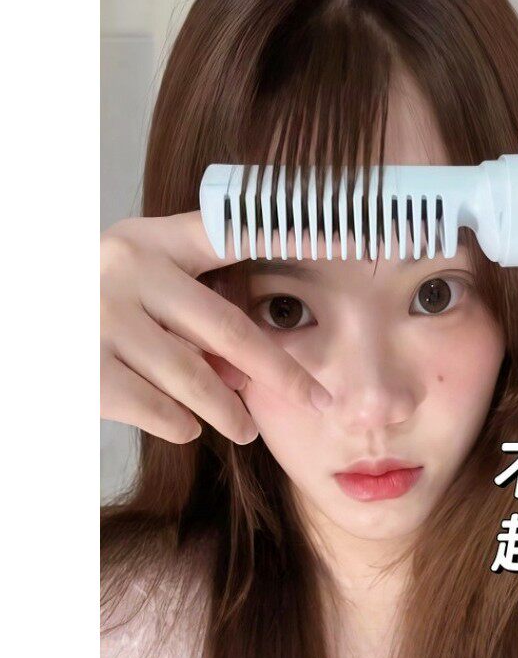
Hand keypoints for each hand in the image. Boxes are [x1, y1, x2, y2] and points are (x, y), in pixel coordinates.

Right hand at [100, 212, 331, 444]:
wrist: (23, 316)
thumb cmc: (96, 299)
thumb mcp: (142, 278)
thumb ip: (194, 310)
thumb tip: (245, 369)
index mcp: (154, 240)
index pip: (231, 231)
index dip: (289, 230)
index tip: (346, 233)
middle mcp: (131, 270)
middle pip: (228, 331)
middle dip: (279, 374)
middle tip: (316, 401)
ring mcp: (104, 318)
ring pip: (195, 379)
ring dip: (228, 411)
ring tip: (245, 427)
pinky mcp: (84, 368)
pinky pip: (157, 408)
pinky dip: (179, 423)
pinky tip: (186, 425)